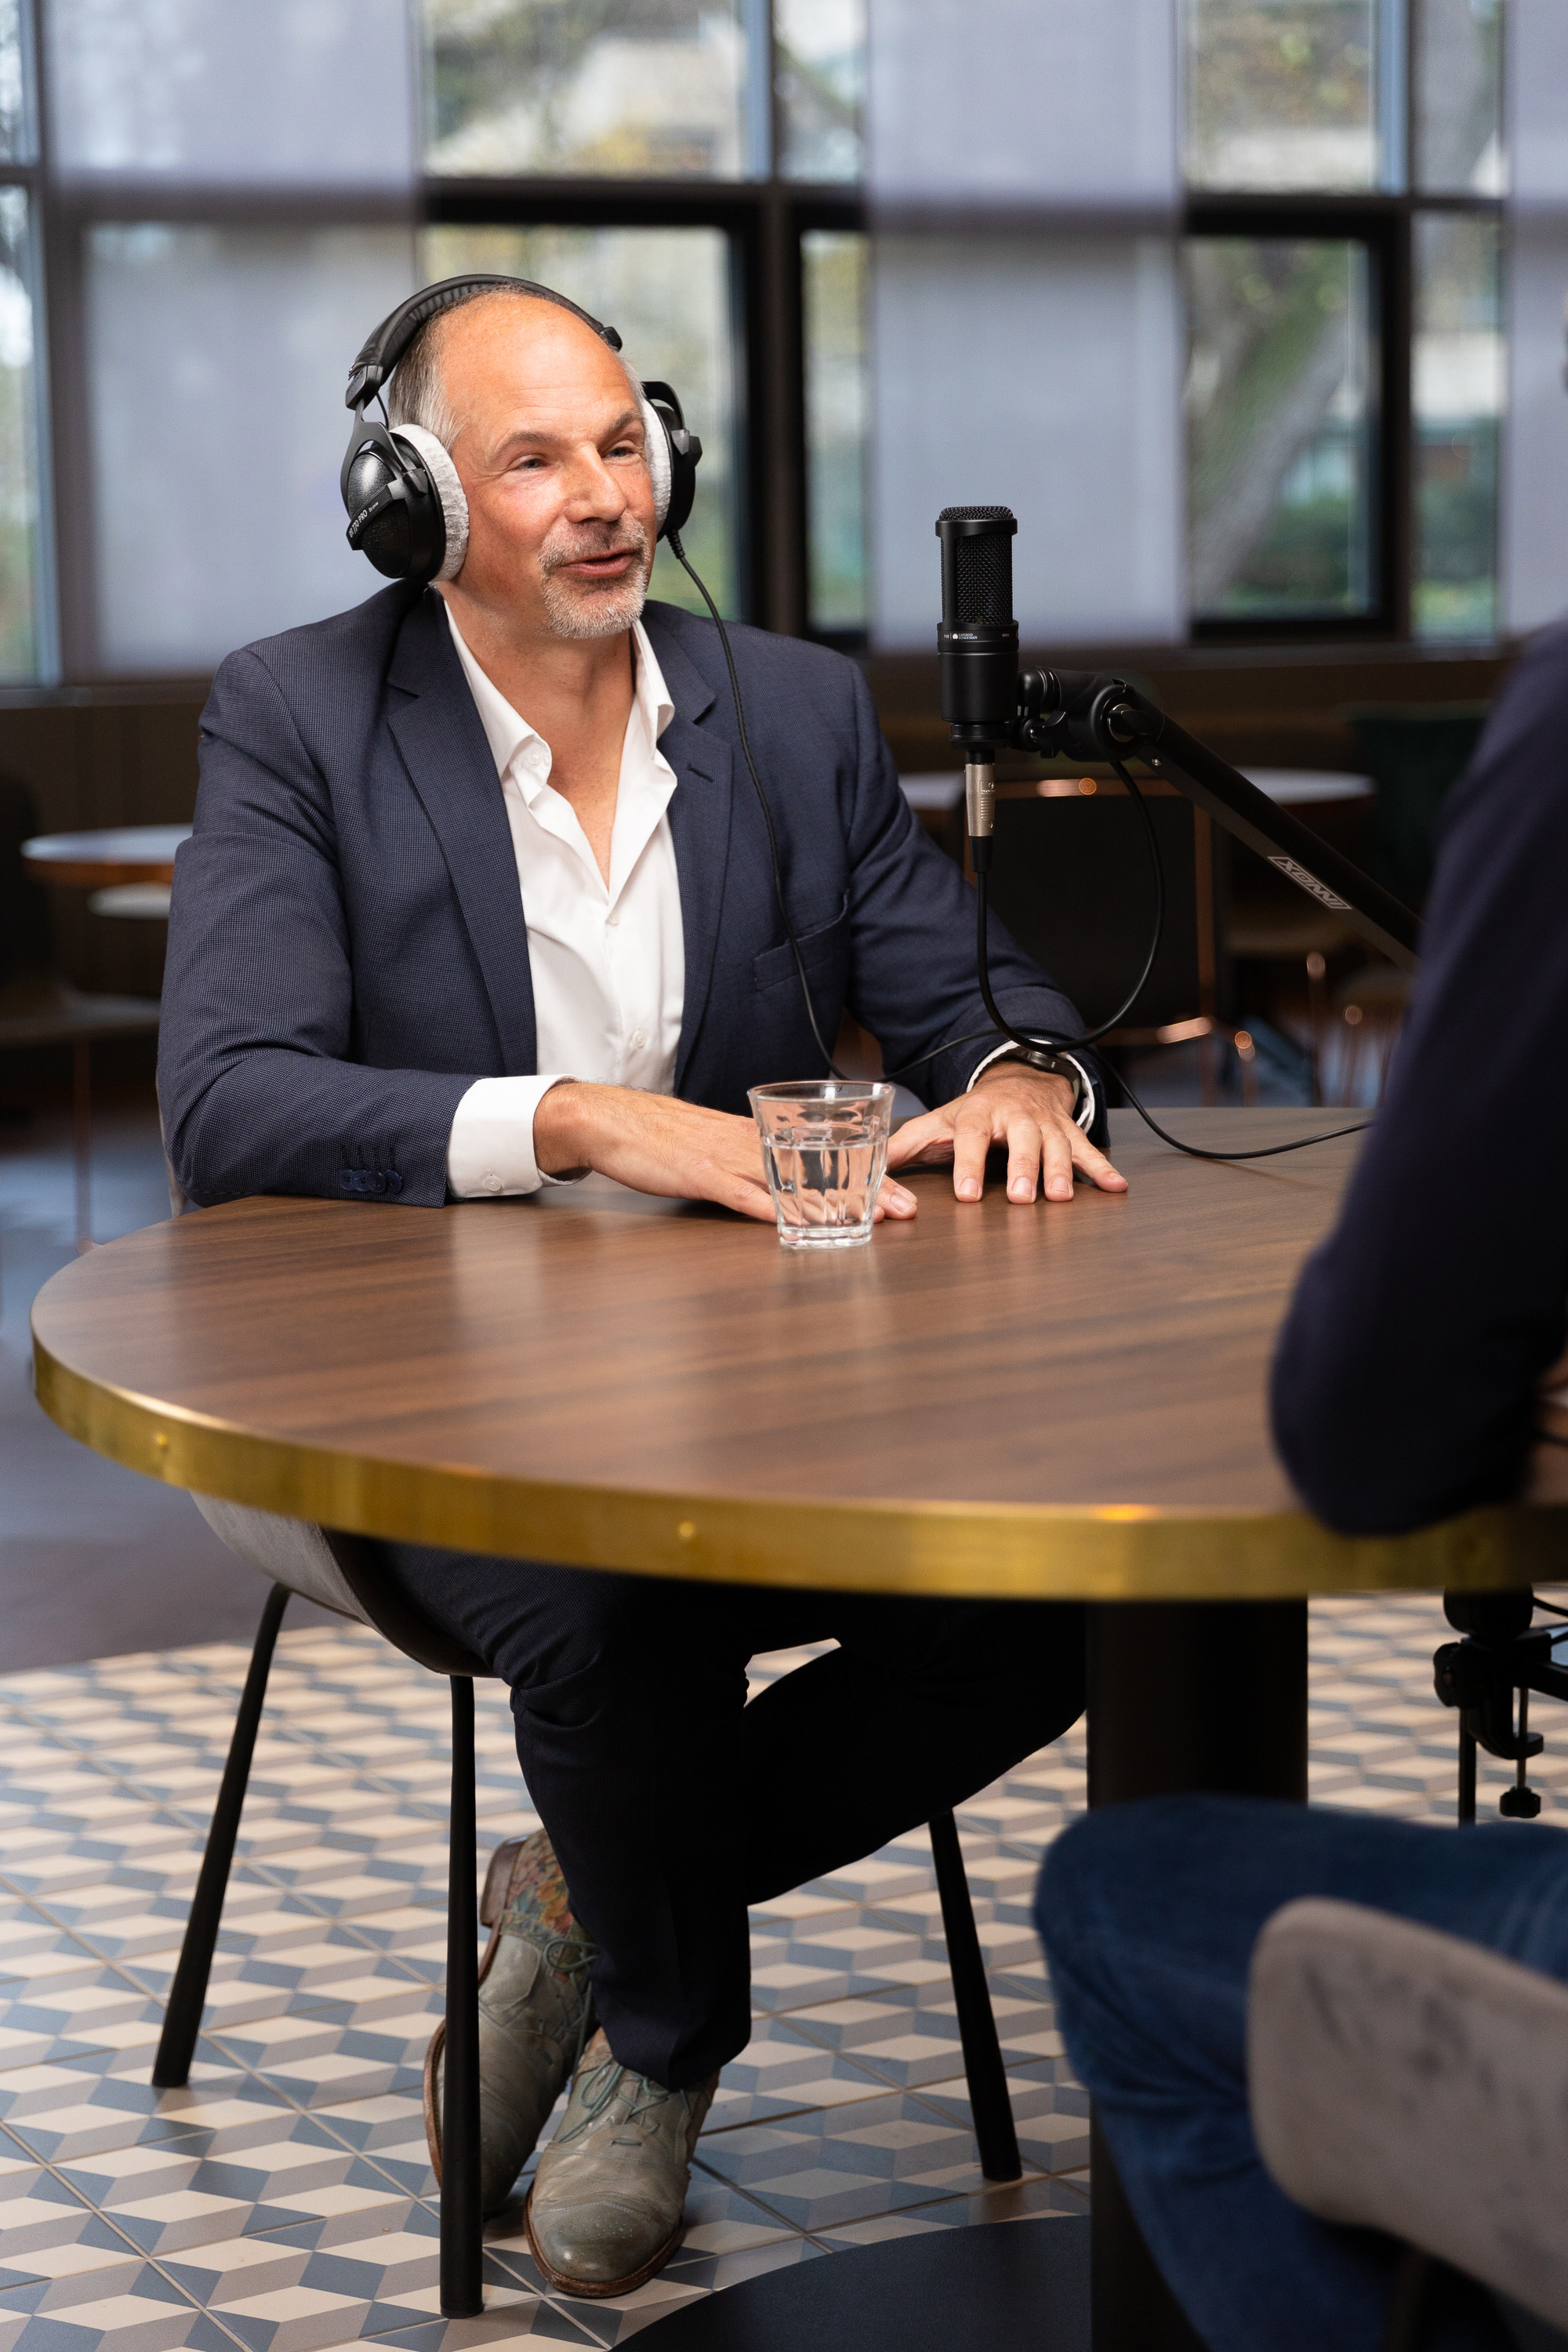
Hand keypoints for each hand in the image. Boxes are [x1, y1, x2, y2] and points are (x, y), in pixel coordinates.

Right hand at [535, 1081, 918, 1224]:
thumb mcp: (712, 1143)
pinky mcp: (700, 1174)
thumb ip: (746, 1160)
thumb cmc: (660, 1135)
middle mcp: (751, 1144)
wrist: (612, 1119)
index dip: (862, 1173)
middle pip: (819, 1167)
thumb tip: (776, 1179)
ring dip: (832, 1203)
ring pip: (790, 1182)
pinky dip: (769, 1209)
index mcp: (756, 1136)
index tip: (897, 1190)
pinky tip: (792, 1224)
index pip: (820, 1155)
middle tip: (904, 1208)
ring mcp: (727, 1159)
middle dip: (865, 1188)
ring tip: (869, 1219)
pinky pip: (741, 1194)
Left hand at [887, 1065, 1126, 1204]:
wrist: (1018, 1081)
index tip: (968, 1194)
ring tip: (1063, 1197)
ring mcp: (1045, 1124)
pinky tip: (1117, 1187)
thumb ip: (905, 1147)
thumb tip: (871, 1168)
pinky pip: (1087, 1150)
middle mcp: (1014, 1117)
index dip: (969, 1165)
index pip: (971, 1139)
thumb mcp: (937, 1122)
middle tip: (1023, 1198)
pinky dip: (1103, 1168)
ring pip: (1056, 1145)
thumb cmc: (972, 1112)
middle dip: (1023, 1167)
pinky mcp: (1068, 1131)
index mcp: (977, 1115)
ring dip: (1061, 1170)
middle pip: (1021, 1141)